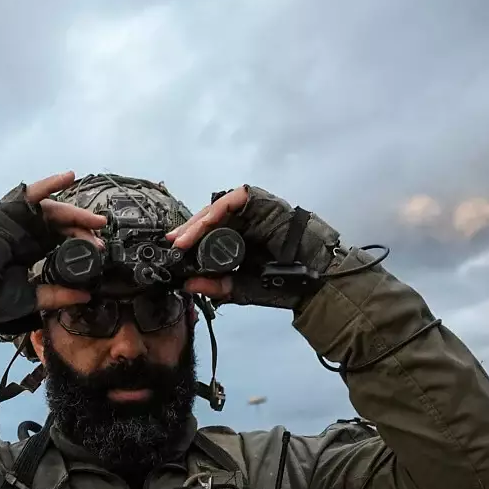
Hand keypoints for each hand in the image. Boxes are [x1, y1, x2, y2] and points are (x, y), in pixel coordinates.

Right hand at [0, 171, 106, 333]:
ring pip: (51, 209)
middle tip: (101, 230)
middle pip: (61, 223)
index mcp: (32, 248)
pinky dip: (50, 184)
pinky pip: (31, 193)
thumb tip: (84, 297)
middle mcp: (28, 232)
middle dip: (83, 226)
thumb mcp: (30, 298)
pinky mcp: (9, 210)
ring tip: (94, 218)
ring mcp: (18, 220)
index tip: (98, 249)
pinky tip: (68, 177)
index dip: (81, 241)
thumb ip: (55, 296)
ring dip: (73, 211)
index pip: (61, 239)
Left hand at [168, 183, 330, 309]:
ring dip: (198, 222)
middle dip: (189, 230)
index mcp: (240, 239)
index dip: (189, 239)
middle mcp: (246, 222)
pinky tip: (202, 226)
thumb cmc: (284, 284)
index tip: (173, 252)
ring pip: (218, 208)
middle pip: (210, 218)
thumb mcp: (242, 288)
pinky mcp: (262, 201)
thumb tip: (188, 284)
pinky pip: (233, 200)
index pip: (208, 233)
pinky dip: (215, 212)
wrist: (316, 281)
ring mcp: (255, 210)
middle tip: (173, 244)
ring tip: (183, 239)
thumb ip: (217, 286)